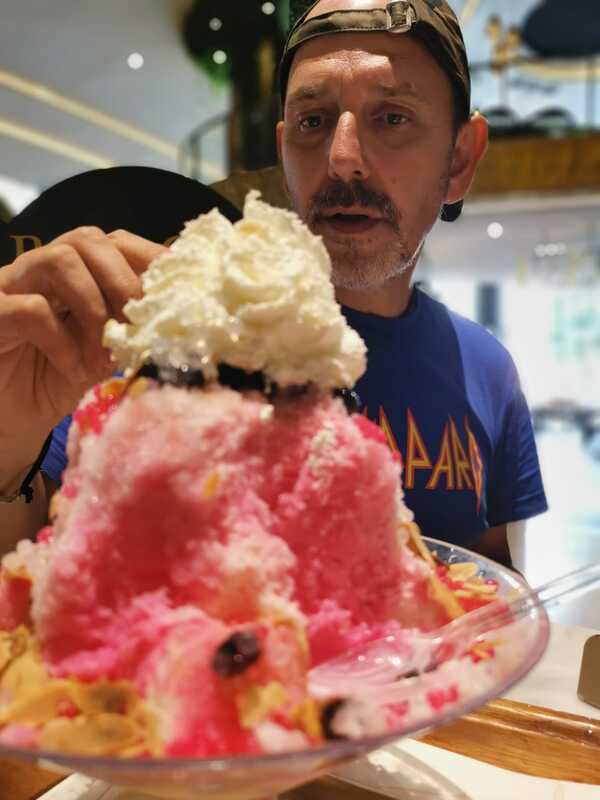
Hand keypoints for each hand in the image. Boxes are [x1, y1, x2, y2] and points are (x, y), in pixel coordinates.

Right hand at [0, 226, 165, 480]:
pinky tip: (74, 368)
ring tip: (105, 352)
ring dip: (95, 307)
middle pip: (89, 239)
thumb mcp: (106, 357)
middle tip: (139, 327)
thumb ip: (134, 335)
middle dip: (125, 282)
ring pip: (59, 260)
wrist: (8, 420)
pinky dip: (62, 339)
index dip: (151, 262)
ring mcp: (12, 285)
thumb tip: (186, 328)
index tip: (179, 295)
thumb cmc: (57, 383)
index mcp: (78, 273)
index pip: (117, 243)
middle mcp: (43, 269)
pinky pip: (30, 309)